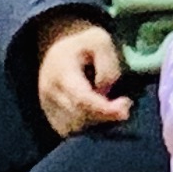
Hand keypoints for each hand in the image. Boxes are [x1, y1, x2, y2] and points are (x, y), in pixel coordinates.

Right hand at [31, 17, 130, 134]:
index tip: (125, 107)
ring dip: (96, 122)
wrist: (56, 45)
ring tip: (108, 106)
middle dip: (105, 116)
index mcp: (62, 72)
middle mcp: (50, 93)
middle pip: (79, 117)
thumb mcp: (102, 41)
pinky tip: (95, 113)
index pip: (82, 99)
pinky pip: (68, 130)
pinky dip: (85, 127)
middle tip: (123, 105)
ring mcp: (47, 106)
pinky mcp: (49, 115)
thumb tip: (106, 93)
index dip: (105, 109)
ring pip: (74, 128)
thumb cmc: (83, 42)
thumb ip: (108, 67)